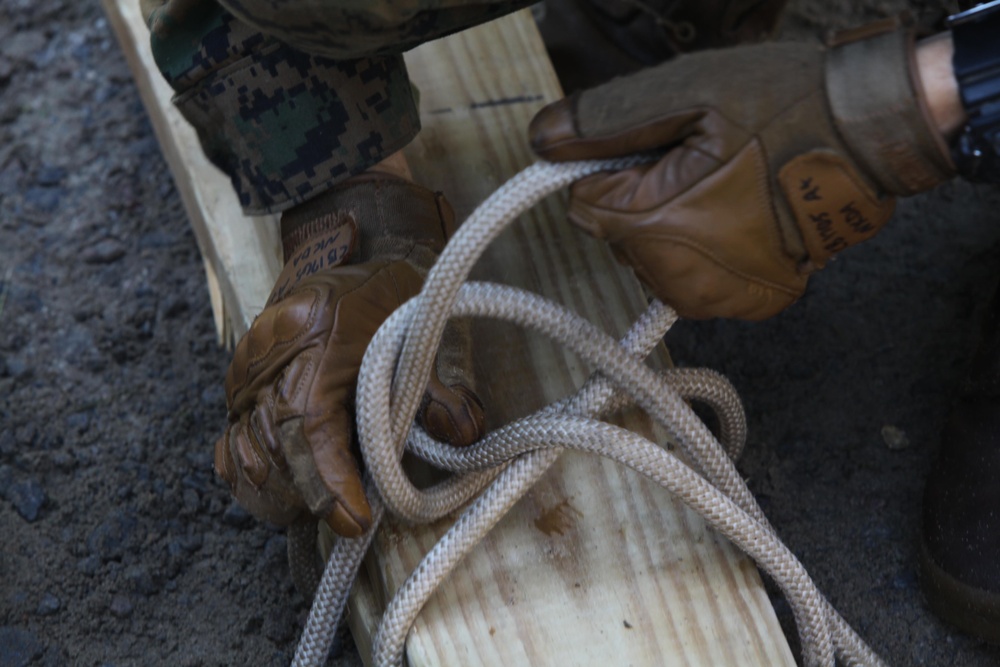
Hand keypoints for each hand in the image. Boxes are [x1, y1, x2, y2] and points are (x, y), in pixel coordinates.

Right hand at [214, 177, 484, 536]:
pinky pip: (230, 447)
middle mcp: (269, 364)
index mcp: (315, 347)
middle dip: (310, 497)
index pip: (309, 428)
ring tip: (324, 510)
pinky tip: (283, 496)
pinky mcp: (237, 389)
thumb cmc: (386, 299)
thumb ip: (439, 388)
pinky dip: (252, 479)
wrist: (347, 262)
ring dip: (284, 494)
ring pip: (248, 456)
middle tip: (351, 517)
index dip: (330, 482)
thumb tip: (466, 434)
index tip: (356, 522)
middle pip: (273, 452)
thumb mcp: (419, 332)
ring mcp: (246, 378)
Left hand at [530, 19, 954, 319]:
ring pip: (654, 259)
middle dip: (642, 198)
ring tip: (728, 187)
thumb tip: (543, 139)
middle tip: (701, 162)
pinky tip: (743, 220)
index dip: (610, 171)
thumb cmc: (786, 107)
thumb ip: (607, 121)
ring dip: (674, 226)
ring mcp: (718, 297)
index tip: (653, 150)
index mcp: (656, 223)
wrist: (872, 136)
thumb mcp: (687, 93)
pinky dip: (707, 252)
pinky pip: (696, 279)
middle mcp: (680, 276)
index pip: (585, 206)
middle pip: (618, 236)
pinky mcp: (751, 302)